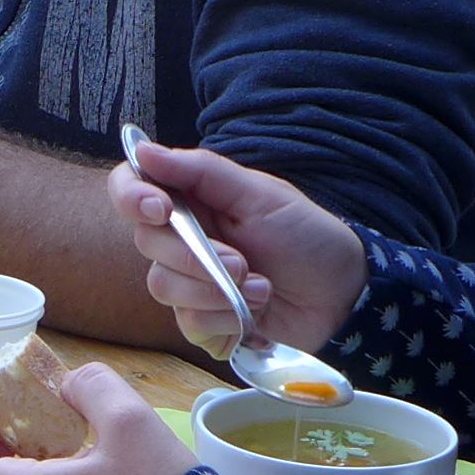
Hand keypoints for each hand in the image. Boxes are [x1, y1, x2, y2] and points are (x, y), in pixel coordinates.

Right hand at [109, 142, 368, 354]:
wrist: (343, 295)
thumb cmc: (306, 237)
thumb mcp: (261, 195)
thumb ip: (201, 172)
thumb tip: (142, 149)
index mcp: (192, 201)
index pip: (131, 189)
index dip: (132, 197)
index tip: (159, 209)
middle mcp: (183, 240)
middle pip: (147, 244)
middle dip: (193, 257)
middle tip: (242, 262)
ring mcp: (190, 284)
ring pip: (164, 288)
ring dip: (215, 291)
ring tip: (260, 288)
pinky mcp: (205, 324)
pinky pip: (190, 325)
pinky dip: (226, 320)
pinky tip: (256, 313)